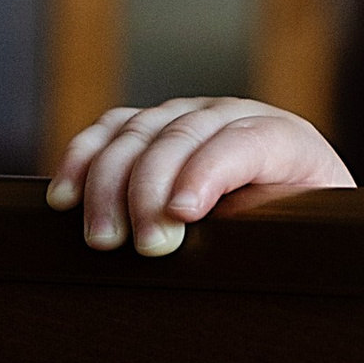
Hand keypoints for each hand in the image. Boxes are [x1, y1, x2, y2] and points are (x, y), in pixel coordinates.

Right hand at [47, 97, 354, 255]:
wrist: (282, 219)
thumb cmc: (290, 236)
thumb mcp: (297, 238)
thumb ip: (268, 232)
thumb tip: (222, 243)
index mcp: (285, 139)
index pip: (246, 141)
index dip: (209, 172)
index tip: (182, 214)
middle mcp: (233, 116)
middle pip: (183, 134)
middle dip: (153, 189)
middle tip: (145, 246)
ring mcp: (187, 116)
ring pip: (138, 132)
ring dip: (110, 184)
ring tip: (104, 239)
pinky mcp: (150, 126)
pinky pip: (108, 132)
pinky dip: (82, 160)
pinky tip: (65, 197)